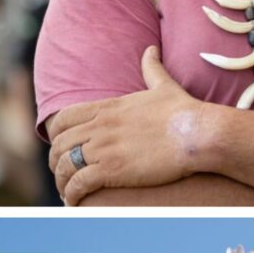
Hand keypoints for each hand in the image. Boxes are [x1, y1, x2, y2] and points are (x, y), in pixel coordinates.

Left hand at [50, 47, 207, 202]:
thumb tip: (151, 50)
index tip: (60, 148)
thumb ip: (152, 68)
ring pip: (65, 166)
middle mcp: (99, 127)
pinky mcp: (112, 169)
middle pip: (60, 145)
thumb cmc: (184, 111)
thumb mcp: (163, 85)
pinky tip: (76, 202)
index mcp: (106, 108)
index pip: (63, 119)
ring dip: (62, 181)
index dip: (55, 136)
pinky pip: (80, 183)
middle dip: (56, 162)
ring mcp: (104, 148)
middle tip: (62, 174)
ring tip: (68, 192)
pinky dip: (73, 194)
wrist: (198, 132)